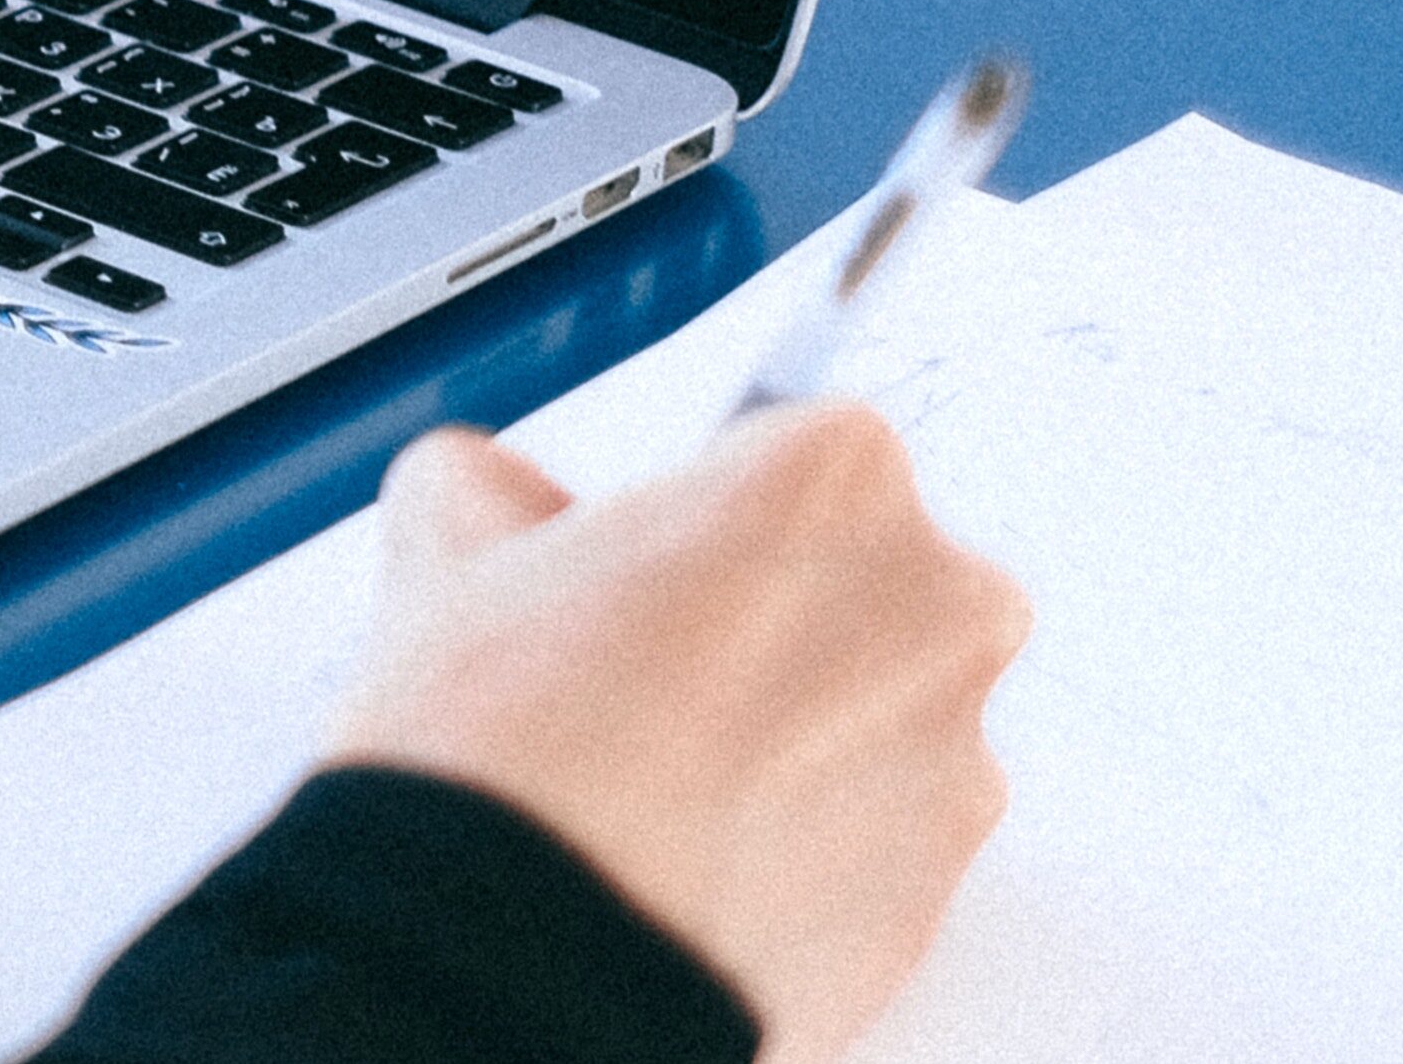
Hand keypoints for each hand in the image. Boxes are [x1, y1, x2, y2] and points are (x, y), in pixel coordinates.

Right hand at [327, 406, 1028, 1062]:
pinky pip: (872, 842)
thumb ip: (505, 486)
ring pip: (871, 718)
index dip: (702, 505)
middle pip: (864, 580)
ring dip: (788, 735)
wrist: (520, 953)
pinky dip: (798, 845)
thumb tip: (510, 507)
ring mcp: (955, 764)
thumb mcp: (448, 532)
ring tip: (650, 779)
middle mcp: (936, 608)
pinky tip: (685, 853)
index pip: (795, 448)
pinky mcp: (938, 899)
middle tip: (643, 663)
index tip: (649, 554)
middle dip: (773, 613)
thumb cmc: (506, 744)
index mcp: (838, 478)